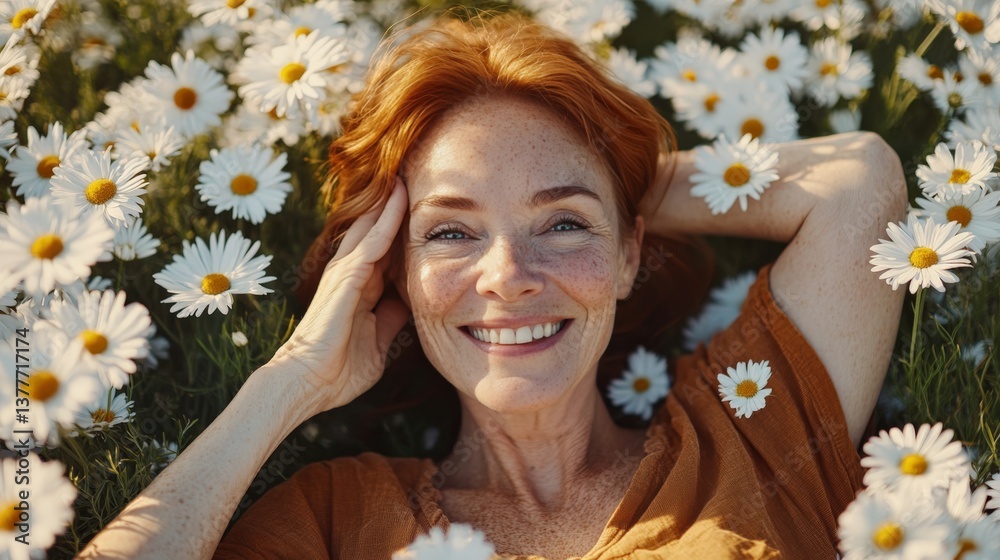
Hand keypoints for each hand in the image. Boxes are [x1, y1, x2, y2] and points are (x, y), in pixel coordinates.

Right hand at [268, 177, 410, 413]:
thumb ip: (393, 319)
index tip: (427, 210)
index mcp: (360, 287)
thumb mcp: (379, 341)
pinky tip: (401, 195)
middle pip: (377, 230)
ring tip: (409, 170)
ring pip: (373, 225)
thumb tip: (411, 306)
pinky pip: (373, 239)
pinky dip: (388, 216)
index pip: (386, 250)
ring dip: (391, 199)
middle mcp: (351, 272)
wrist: (309, 383)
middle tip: (416, 176)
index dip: (404, 230)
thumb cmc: (339, 369)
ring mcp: (347, 270)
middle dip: (395, 206)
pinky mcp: (347, 275)